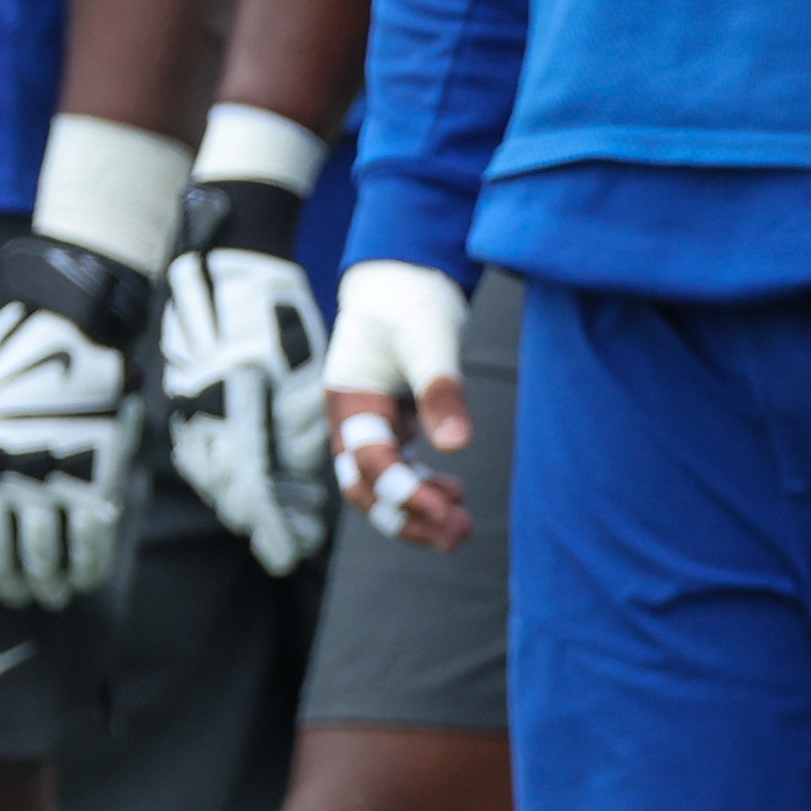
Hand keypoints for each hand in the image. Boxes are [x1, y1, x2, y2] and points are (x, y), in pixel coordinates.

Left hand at [0, 263, 147, 621]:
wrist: (72, 328)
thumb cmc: (11, 364)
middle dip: (8, 584)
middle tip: (19, 594)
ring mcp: (45, 482)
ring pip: (41, 560)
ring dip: (46, 584)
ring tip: (51, 594)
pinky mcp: (92, 480)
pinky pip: (87, 545)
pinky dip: (85, 569)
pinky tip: (85, 578)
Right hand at [162, 233, 329, 577]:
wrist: (226, 272)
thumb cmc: (274, 322)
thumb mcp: (300, 380)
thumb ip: (301, 438)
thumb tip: (305, 485)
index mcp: (233, 423)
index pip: (254, 495)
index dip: (274, 529)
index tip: (291, 555)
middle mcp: (202, 426)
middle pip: (233, 493)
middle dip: (267, 520)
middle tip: (297, 539)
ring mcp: (187, 414)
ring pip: (217, 475)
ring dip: (250, 499)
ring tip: (282, 514)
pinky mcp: (184, 403)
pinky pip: (204, 451)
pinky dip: (230, 472)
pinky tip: (253, 477)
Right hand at [321, 257, 476, 551]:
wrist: (404, 274)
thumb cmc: (409, 299)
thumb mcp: (429, 340)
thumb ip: (441, 390)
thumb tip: (458, 444)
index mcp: (349, 400)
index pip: (371, 463)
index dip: (404, 492)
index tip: (445, 511)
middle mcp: (352, 418)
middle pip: (367, 488)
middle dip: (408, 517)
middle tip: (456, 536)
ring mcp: (369, 423)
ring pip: (383, 485)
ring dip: (418, 511)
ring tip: (461, 529)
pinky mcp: (392, 421)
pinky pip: (401, 469)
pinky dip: (424, 487)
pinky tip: (456, 494)